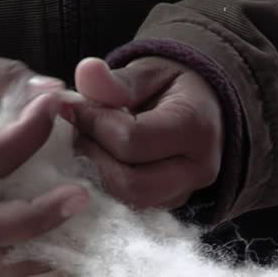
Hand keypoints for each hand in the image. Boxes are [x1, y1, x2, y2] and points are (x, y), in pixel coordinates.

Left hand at [73, 57, 223, 209]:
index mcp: (197, 127)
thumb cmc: (172, 85)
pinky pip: (128, 205)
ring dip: (96, 172)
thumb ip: (117, 79)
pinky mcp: (168, 205)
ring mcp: (185, 193)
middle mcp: (198, 168)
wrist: (202, 107)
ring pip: (127, 200)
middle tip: (79, 130)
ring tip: (89, 142)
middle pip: (130, 183)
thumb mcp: (148, 72)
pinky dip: (104, 184)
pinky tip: (97, 157)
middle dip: (94, 155)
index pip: (132, 140)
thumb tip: (86, 71)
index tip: (75, 106)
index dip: (94, 124)